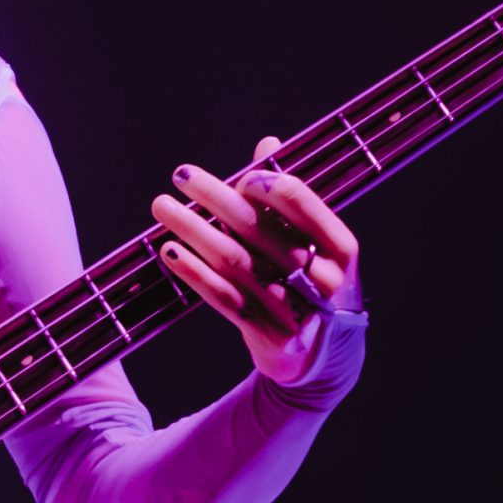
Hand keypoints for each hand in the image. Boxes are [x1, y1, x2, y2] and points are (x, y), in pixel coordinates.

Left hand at [151, 137, 361, 384]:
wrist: (324, 358)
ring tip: (162, 207)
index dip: (260, 182)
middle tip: (180, 175)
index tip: (234, 176)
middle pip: (258, 228)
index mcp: (341, 246)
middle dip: (215, 196)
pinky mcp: (268, 336)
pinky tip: (169, 252)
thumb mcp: (316, 243)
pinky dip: (195, 273)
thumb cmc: (314, 283)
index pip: (297, 199)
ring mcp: (295, 311)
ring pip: (235, 261)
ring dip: (193, 230)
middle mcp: (322, 279)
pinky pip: (224, 298)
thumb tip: (268, 145)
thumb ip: (291, 198)